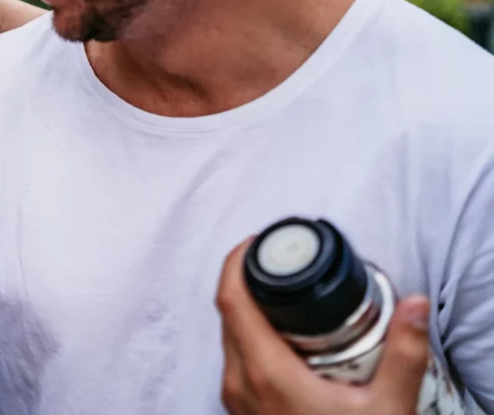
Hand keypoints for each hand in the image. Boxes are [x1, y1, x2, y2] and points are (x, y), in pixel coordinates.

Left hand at [215, 239, 431, 414]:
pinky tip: (283, 340)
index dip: (235, 262)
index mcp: (265, 371)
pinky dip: (252, 340)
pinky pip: (236, 363)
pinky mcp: (242, 413)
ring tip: (282, 296)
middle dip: (247, 282)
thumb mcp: (387, 409)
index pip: (230, 300)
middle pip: (228, 314)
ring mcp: (237, 401)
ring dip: (249, 313)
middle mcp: (239, 383)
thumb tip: (412, 306)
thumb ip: (402, 354)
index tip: (254, 242)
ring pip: (229, 339)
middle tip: (277, 263)